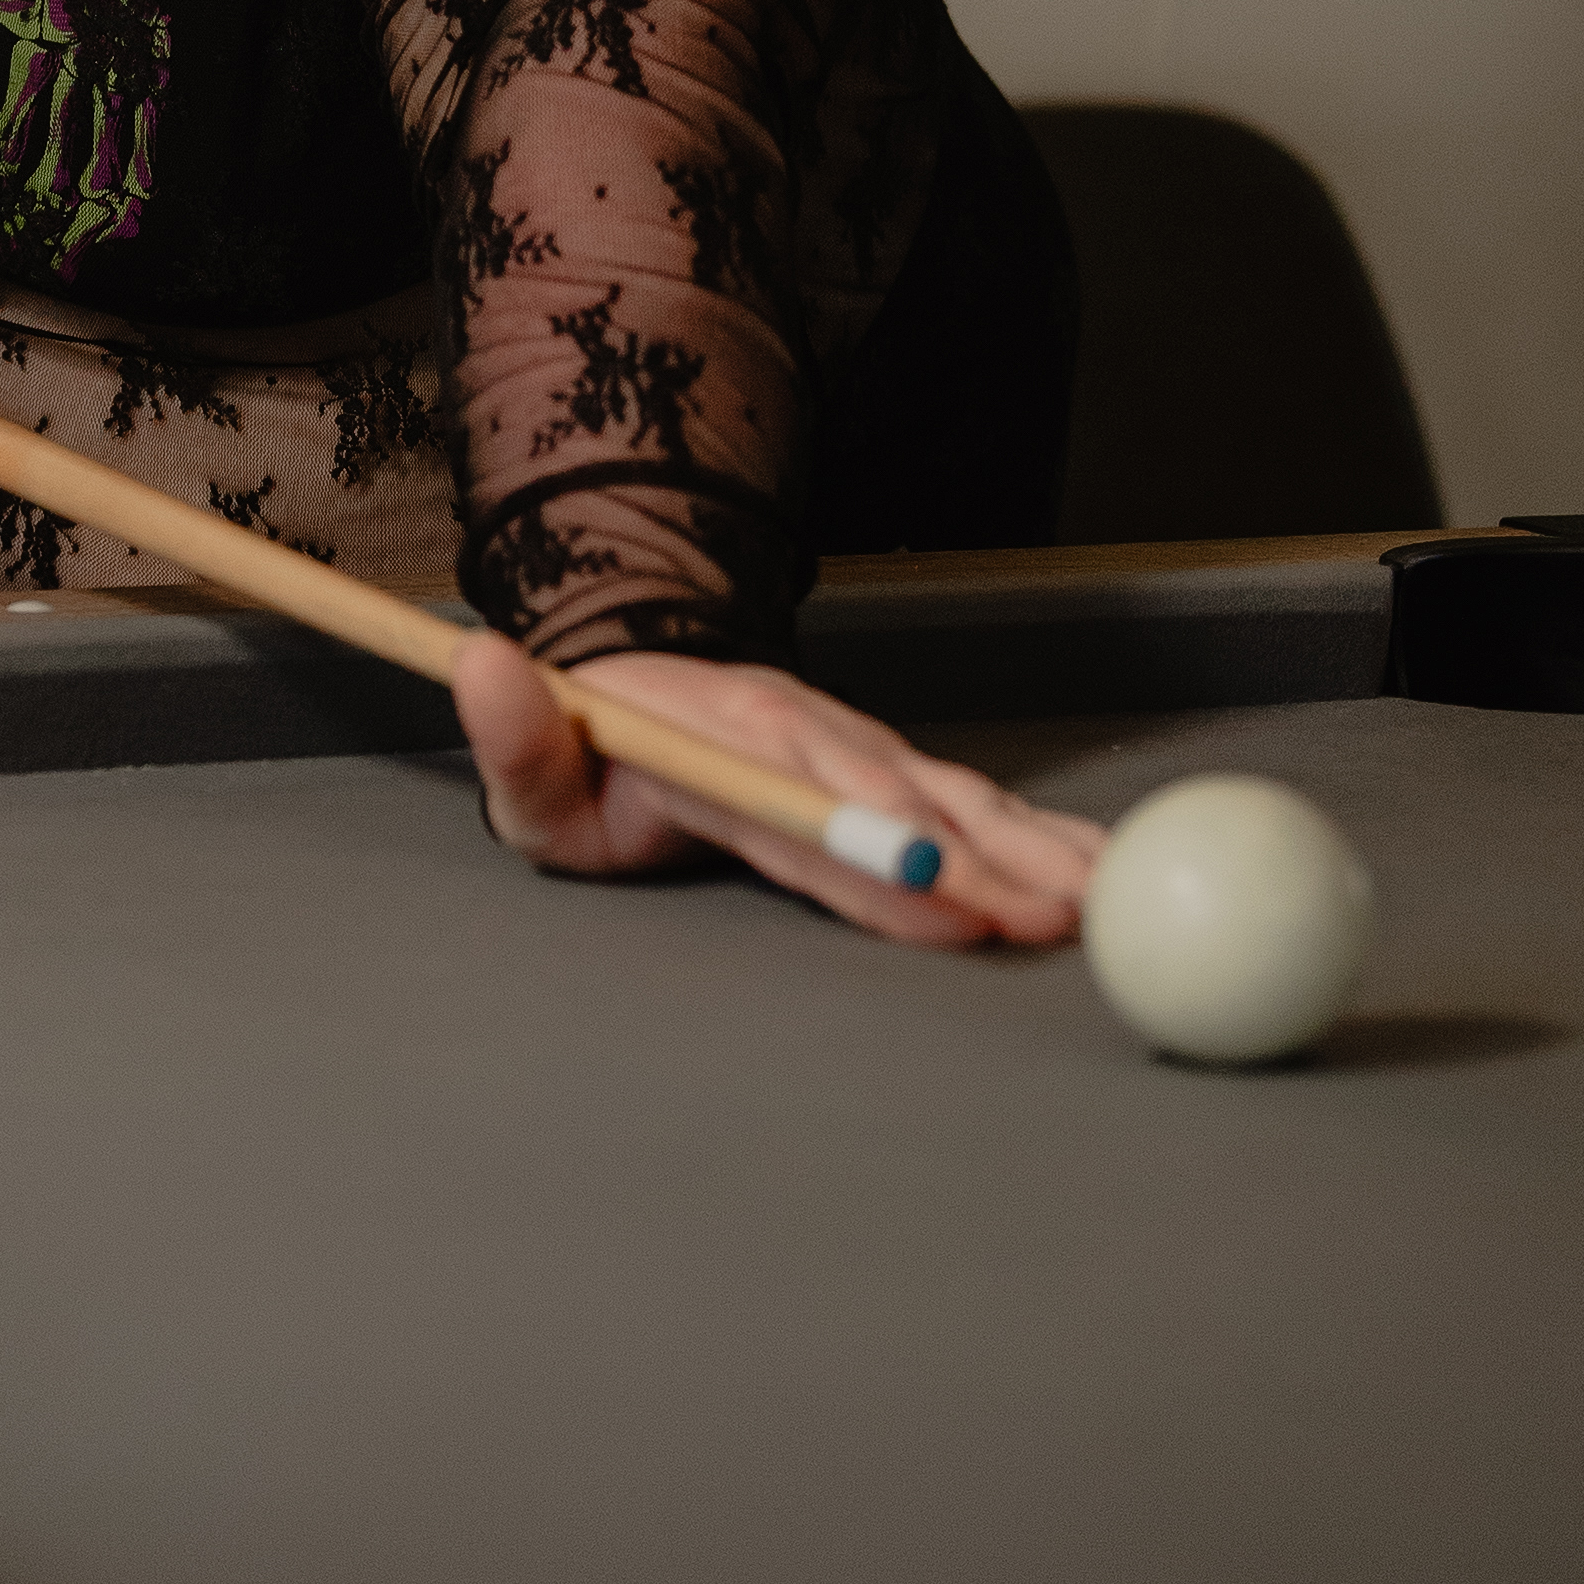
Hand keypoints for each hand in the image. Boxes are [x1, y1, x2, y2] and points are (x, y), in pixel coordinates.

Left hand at [449, 630, 1100, 950]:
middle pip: (906, 800)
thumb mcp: (535, 756)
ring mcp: (857, 744)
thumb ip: (513, 733)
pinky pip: (972, 796)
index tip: (936, 884)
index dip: (869, 841)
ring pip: (955, 794)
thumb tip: (482, 665)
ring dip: (1029, 845)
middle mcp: (807, 735)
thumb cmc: (596, 745)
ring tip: (1101, 899)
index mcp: (724, 744)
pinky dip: (1037, 829)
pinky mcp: (890, 761)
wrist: (642, 667)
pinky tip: (1096, 867)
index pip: (803, 803)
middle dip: (984, 861)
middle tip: (1057, 918)